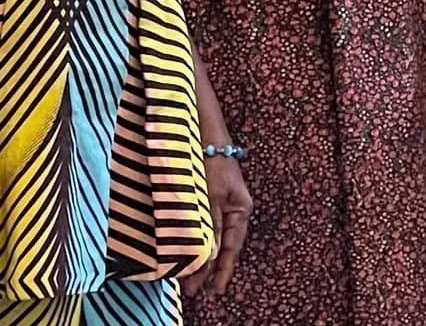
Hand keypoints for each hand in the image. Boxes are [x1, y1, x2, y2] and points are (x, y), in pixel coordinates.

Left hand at [182, 155, 252, 298]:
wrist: (204, 133)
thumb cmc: (211, 160)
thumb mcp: (211, 195)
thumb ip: (211, 224)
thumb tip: (208, 255)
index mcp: (240, 210)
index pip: (231, 247)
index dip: (222, 270)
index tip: (215, 291)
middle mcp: (233, 210)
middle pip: (220, 246)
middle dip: (207, 269)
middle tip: (192, 291)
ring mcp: (220, 204)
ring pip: (210, 238)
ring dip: (198, 257)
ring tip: (185, 279)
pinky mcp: (207, 198)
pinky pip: (203, 227)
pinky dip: (195, 241)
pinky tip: (184, 251)